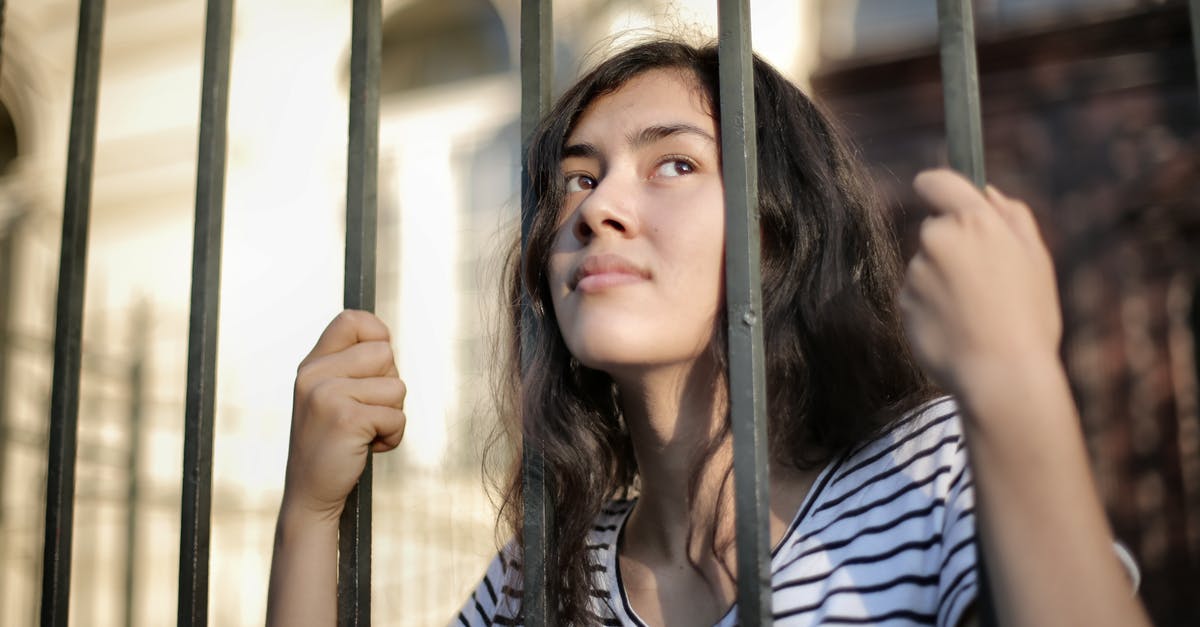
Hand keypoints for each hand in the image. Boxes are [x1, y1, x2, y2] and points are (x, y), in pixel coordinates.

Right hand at [282, 309, 406, 521]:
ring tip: (365, 433)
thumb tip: (385, 341)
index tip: (378, 366)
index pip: (352, 320)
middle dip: (389, 386)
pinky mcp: (346, 418)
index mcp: (312, 365)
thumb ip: (350, 368)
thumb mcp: (330, 397)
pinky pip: (397, 416)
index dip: (378, 335)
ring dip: (392, 415)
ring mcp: (327, 395)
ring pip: (396, 387)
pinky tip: (367, 448)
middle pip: (385, 353)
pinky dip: (392, 437)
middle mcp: (314, 374)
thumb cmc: (332, 445)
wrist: (310, 495)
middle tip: (366, 413)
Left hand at [899, 169, 1061, 395]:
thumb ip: (1012, 216)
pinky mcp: (902, 303)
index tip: (941, 196)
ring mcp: (915, 272)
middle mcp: (937, 240)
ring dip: (943, 279)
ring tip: (976, 311)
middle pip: (934, 228)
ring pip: (926, 265)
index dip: (937, 187)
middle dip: (953, 245)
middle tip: (986, 280)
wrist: (1001, 376)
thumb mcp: (1036, 259)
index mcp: (973, 221)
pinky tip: (957, 328)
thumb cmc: (1028, 317)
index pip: (935, 181)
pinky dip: (932, 306)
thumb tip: (986, 192)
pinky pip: (917, 296)